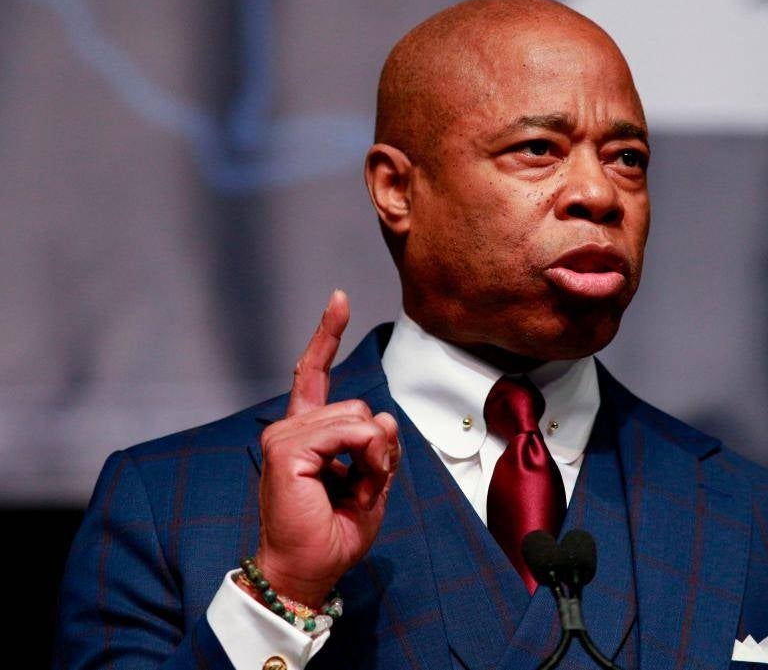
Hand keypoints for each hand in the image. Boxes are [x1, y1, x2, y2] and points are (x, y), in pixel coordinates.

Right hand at [256, 290, 399, 606]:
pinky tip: (353, 480)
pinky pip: (349, 432)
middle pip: (357, 405)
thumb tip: (381, 417)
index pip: (315, 374)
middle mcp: (290, 428)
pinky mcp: (286, 449)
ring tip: (356, 488)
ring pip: (357, 416)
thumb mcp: (372, 482)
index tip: (339, 299)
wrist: (310, 569)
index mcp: (306, 433)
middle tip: (365, 484)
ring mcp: (284, 436)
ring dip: (373, 454)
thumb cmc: (335, 532)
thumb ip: (378, 446)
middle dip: (377, 444)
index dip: (327, 335)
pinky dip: (365, 455)